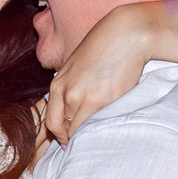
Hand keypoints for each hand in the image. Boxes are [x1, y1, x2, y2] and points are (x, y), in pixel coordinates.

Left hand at [44, 1, 156, 142]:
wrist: (125, 35)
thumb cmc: (102, 48)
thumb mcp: (75, 66)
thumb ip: (69, 88)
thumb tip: (70, 114)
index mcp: (58, 85)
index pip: (52, 121)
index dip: (60, 135)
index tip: (67, 141)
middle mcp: (69, 94)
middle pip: (66, 129)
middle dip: (73, 138)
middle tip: (81, 144)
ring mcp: (89, 99)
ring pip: (83, 129)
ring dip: (89, 133)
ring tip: (97, 134)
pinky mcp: (109, 101)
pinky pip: (102, 123)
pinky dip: (104, 128)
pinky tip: (109, 125)